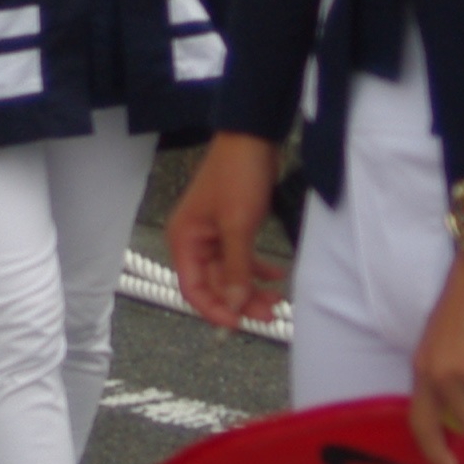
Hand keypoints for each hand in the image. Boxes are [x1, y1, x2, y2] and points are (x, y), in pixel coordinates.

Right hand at [162, 134, 281, 330]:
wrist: (251, 139)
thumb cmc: (237, 178)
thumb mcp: (237, 226)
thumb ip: (235, 269)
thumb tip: (235, 306)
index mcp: (184, 240)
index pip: (191, 288)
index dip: (213, 309)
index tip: (239, 325)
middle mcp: (194, 241)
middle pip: (214, 284)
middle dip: (240, 301)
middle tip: (271, 314)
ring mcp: (213, 235)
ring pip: (230, 274)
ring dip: (251, 289)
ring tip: (278, 300)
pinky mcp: (231, 228)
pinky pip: (240, 259)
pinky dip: (257, 270)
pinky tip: (277, 276)